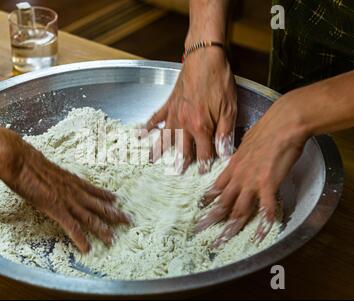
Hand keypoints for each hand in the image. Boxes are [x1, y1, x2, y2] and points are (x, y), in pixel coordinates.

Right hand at [0, 131, 129, 252]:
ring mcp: (67, 201)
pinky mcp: (57, 209)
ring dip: (103, 229)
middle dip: (115, 213)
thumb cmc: (28, 162)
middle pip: (99, 205)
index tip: (117, 199)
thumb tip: (48, 176)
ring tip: (113, 240)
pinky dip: (80, 239)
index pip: (93, 189)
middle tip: (129, 220)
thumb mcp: (45, 168)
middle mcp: (74, 190)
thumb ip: (51, 175)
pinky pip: (72, 227)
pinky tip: (87, 248)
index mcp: (71, 180)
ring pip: (91, 218)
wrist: (21, 161)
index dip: (105, 196)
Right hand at [143, 47, 236, 172]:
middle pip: (181, 148)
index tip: (202, 174)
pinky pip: (156, 117)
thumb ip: (225, 133)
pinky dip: (148, 126)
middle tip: (174, 174)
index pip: (203, 152)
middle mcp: (184, 123)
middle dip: (179, 163)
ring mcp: (174, 113)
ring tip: (151, 161)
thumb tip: (224, 153)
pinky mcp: (169, 103)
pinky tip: (140, 133)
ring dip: (158, 150)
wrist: (204, 57)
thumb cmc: (219, 81)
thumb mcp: (229, 108)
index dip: (203, 164)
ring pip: (165, 137)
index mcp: (201, 126)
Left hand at [195, 91, 308, 246]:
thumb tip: (241, 159)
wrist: (283, 124)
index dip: (207, 200)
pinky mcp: (268, 184)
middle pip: (222, 202)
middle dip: (210, 219)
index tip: (199, 209)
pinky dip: (262, 223)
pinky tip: (260, 234)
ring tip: (221, 240)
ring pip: (238, 209)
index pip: (216, 187)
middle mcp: (239, 177)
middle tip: (199, 231)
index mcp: (233, 166)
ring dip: (229, 227)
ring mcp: (252, 182)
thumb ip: (241, 156)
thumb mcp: (246, 143)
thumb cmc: (267, 129)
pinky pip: (265, 208)